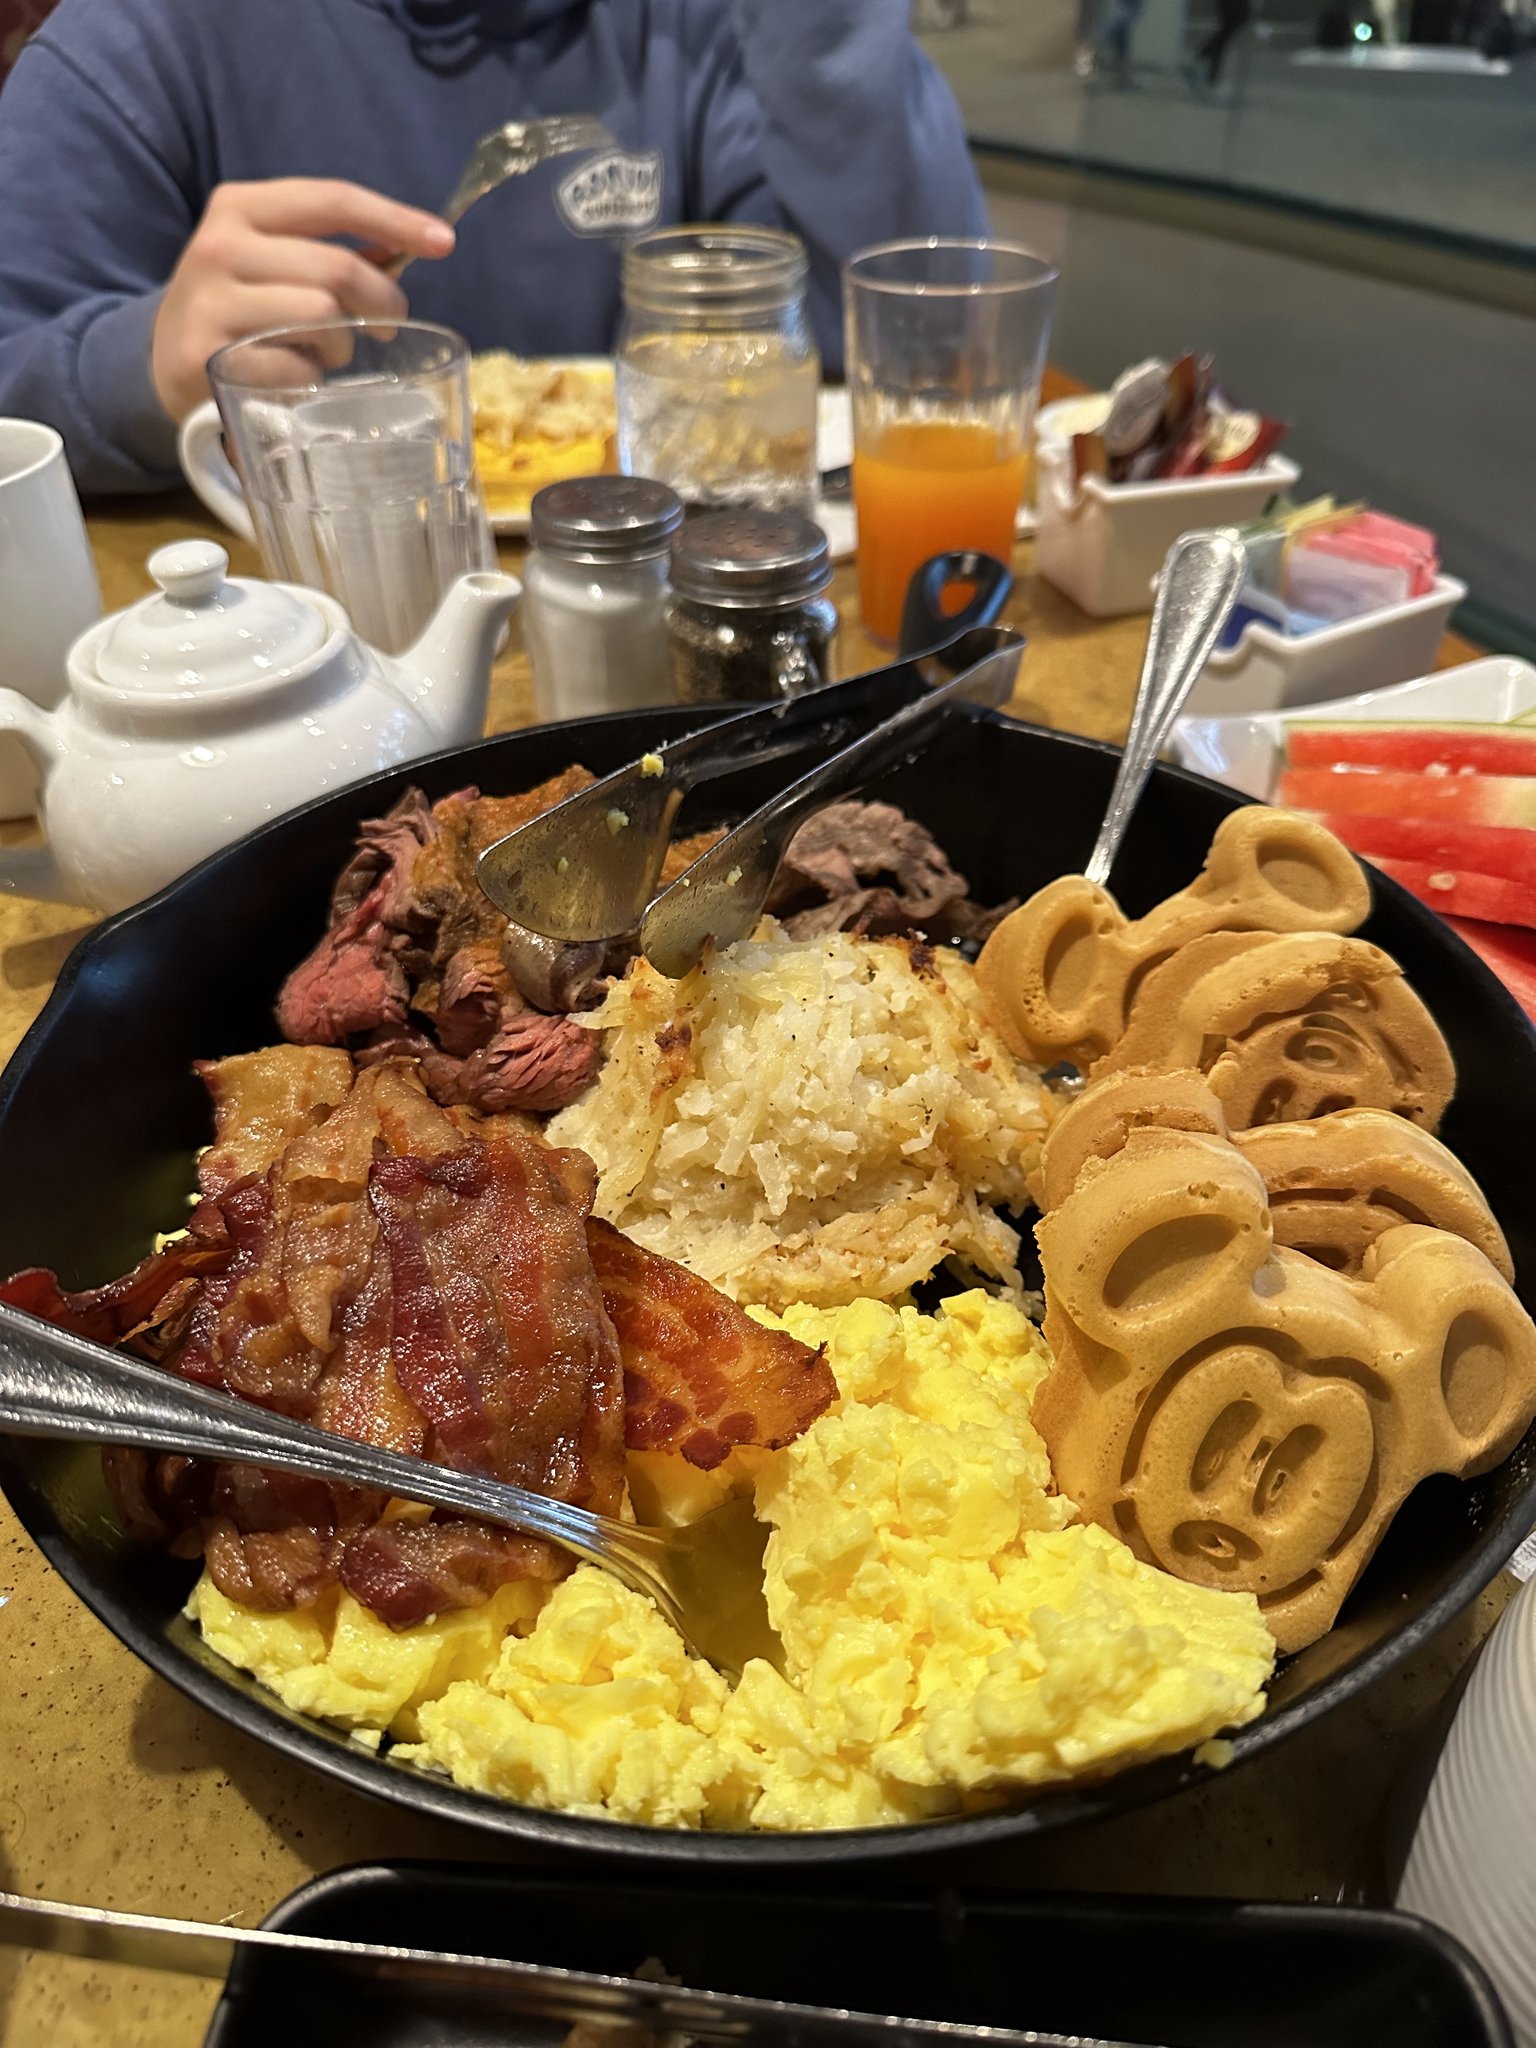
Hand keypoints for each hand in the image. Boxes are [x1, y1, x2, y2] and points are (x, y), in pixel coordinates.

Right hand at [150, 179, 455, 420]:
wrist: (162, 357)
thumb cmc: (241, 306)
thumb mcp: (276, 261)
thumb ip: (334, 253)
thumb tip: (416, 245)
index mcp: (242, 206)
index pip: (332, 200)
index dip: (394, 218)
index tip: (443, 242)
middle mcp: (221, 245)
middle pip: (337, 269)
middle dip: (381, 301)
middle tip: (388, 326)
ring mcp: (212, 303)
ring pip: (321, 319)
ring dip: (343, 346)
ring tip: (330, 355)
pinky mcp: (211, 359)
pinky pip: (296, 370)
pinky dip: (311, 379)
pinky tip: (296, 379)